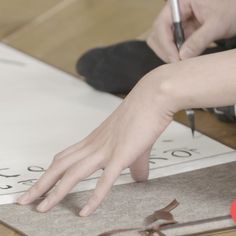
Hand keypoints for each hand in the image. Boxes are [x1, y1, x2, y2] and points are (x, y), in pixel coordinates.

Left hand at [17, 72, 174, 216]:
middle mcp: (94, 146)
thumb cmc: (141, 116)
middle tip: (25, 200)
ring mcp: (105, 151)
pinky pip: (104, 180)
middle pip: (60, 166)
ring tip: (42, 209)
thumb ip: (135, 164)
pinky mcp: (121, 155)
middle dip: (41, 185)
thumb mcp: (135, 145)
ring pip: (73, 173)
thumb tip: (140, 179)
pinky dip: (94, 198)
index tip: (41, 184)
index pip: (65, 157)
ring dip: (56, 193)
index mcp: (94, 141)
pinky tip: (85, 212)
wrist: (151, 98)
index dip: (50, 172)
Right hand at [147, 0, 235, 61]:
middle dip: (165, 49)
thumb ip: (199, 40)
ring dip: (169, 52)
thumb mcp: (217, 24)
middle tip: (177, 62)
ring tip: (182, 60)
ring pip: (162, 40)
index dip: (166, 44)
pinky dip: (176, 52)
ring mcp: (177, 21)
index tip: (175, 59)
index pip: (162, 25)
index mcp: (180, 2)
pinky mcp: (182, 30)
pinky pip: (172, 43)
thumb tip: (182, 56)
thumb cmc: (233, 7)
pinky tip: (185, 57)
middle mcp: (175, 11)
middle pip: (158, 33)